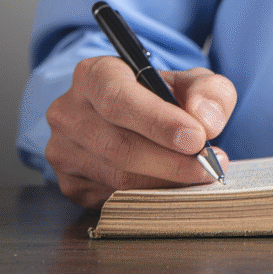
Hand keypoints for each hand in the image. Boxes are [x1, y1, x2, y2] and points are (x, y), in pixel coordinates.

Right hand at [45, 56, 236, 207]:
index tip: (197, 138)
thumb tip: (206, 121)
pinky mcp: (70, 184)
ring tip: (199, 175)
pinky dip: (151, 197)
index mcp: (94, 75)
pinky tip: (174, 187)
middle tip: (208, 166)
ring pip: (117, 177)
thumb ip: (209, 92)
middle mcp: (69, 112)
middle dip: (170, 161)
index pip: (117, 99)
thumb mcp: (192, 82)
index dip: (158, 121)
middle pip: (118, 145)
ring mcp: (64, 151)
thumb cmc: (164, 97)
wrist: (138, 119)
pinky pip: (112, 198)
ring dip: (165, 182)